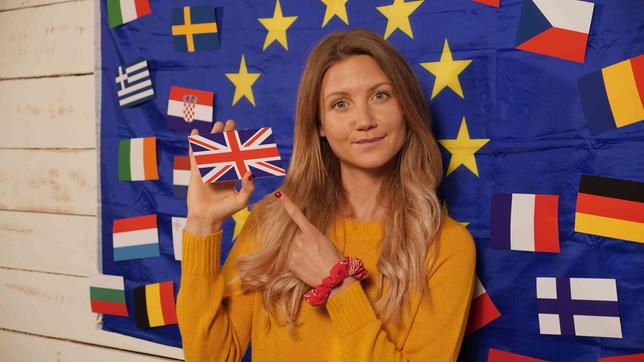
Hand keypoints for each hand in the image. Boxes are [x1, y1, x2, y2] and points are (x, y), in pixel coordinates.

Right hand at [185, 120, 254, 234]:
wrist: (206, 218)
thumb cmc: (225, 211)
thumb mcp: (241, 200)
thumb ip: (248, 187)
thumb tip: (250, 171)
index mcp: (232, 175)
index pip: (238, 157)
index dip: (242, 146)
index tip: (248, 134)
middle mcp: (221, 170)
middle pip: (225, 148)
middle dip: (229, 135)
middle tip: (232, 122)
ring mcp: (208, 169)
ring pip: (211, 149)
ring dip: (214, 136)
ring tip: (218, 125)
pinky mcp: (196, 171)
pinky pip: (195, 154)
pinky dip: (195, 143)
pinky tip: (195, 133)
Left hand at [275, 191, 344, 287]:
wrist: (334, 278)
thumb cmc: (335, 260)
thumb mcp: (326, 243)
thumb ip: (313, 238)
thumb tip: (305, 240)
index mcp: (312, 232)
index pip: (297, 214)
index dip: (286, 203)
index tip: (279, 194)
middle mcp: (301, 239)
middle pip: (298, 238)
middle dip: (304, 244)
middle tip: (316, 254)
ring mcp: (295, 251)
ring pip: (295, 250)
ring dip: (301, 254)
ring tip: (313, 262)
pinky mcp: (291, 263)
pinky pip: (293, 261)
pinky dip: (299, 264)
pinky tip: (308, 268)